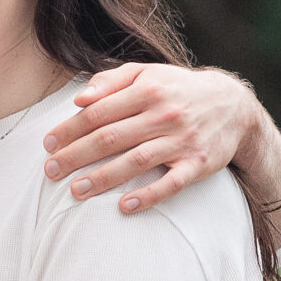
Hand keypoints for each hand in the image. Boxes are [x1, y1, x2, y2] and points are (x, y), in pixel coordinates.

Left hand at [42, 61, 261, 212]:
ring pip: (136, 161)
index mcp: (147, 90)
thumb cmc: (177, 89)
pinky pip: (171, 183)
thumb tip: (78, 99)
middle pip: (110, 137)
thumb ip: (111, 81)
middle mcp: (163, 114)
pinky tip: (124, 207)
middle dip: (76, 155)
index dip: (69, 129)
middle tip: (50, 171)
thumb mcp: (147, 74)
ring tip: (75, 191)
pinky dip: (148, 195)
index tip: (47, 144)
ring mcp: (181, 141)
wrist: (232, 105)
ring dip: (103, 178)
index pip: (98, 112)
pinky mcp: (197, 164)